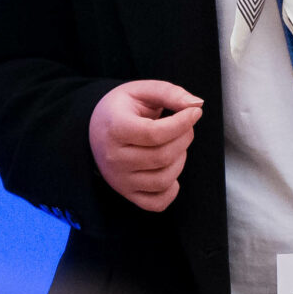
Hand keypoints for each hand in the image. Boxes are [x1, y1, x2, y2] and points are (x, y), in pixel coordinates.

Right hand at [90, 80, 203, 213]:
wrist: (96, 128)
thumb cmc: (122, 108)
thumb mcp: (141, 90)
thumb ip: (169, 93)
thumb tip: (196, 104)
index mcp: (115, 129)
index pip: (154, 134)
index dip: (182, 123)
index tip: (194, 112)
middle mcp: (114, 158)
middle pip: (162, 157)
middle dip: (184, 138)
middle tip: (186, 125)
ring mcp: (120, 180)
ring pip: (163, 180)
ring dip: (180, 160)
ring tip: (177, 144)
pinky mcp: (127, 194)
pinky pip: (158, 203)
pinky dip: (172, 189)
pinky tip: (170, 168)